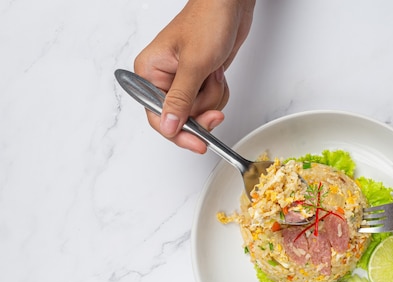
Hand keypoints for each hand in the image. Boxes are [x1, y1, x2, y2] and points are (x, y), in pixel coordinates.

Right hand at [134, 0, 255, 152]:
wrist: (230, 4)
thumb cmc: (208, 21)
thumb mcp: (194, 64)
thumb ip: (181, 99)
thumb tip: (169, 126)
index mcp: (148, 73)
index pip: (157, 118)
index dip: (179, 134)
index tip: (199, 144)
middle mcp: (162, 80)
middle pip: (182, 118)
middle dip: (203, 106)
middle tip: (212, 87)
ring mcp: (182, 81)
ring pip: (199, 112)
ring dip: (213, 96)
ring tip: (214, 71)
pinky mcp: (199, 81)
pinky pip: (210, 103)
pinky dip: (219, 92)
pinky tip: (218, 73)